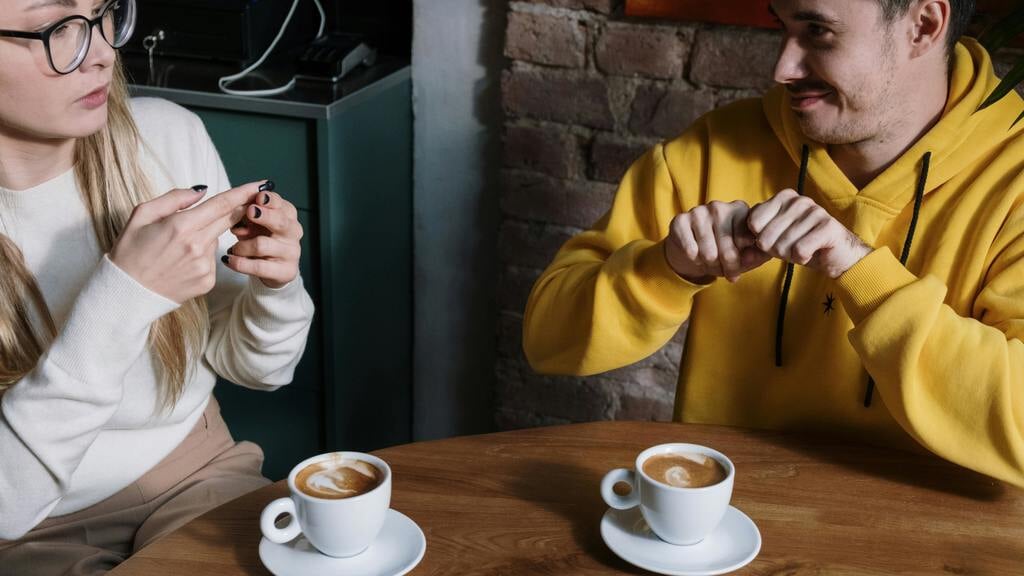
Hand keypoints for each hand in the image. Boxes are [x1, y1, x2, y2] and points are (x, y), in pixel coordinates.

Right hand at [110, 184, 256, 302]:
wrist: (127, 292)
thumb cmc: (130, 250)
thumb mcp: (142, 215)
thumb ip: (174, 198)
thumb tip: (202, 190)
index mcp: (181, 226)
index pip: (221, 204)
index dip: (243, 192)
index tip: (261, 184)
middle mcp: (197, 246)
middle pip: (228, 220)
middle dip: (237, 209)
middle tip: (244, 201)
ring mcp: (205, 266)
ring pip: (216, 240)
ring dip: (206, 235)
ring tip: (179, 246)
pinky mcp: (208, 281)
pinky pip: (212, 260)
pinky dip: (202, 256)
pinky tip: (182, 262)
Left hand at [223, 182, 302, 288]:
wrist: (270, 268)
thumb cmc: (259, 238)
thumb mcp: (252, 223)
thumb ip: (246, 214)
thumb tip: (237, 207)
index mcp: (287, 215)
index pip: (281, 204)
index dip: (270, 200)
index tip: (258, 197)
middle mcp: (293, 232)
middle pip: (280, 221)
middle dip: (264, 216)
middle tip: (250, 213)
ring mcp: (292, 252)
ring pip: (263, 245)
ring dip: (242, 246)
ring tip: (233, 249)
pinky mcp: (287, 271)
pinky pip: (259, 266)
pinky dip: (240, 263)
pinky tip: (229, 259)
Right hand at [664, 200, 771, 283]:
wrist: (693, 249)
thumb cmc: (725, 250)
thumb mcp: (745, 253)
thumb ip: (756, 255)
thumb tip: (752, 258)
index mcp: (739, 209)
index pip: (744, 240)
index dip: (742, 260)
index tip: (740, 266)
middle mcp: (719, 207)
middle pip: (727, 249)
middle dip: (727, 266)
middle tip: (726, 272)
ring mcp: (698, 211)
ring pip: (708, 253)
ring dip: (710, 265)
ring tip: (711, 263)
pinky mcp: (680, 220)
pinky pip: (691, 251)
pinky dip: (694, 259)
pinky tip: (696, 256)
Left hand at [747, 189, 870, 278]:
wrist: (837, 256)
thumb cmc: (802, 245)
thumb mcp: (775, 240)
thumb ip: (756, 241)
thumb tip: (742, 252)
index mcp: (783, 197)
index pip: (753, 221)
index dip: (760, 239)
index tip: (775, 240)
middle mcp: (799, 200)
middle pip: (766, 237)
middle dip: (775, 250)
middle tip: (791, 248)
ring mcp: (815, 211)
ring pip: (782, 246)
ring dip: (790, 256)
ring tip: (802, 249)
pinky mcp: (828, 226)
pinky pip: (799, 250)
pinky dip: (802, 258)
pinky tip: (811, 253)